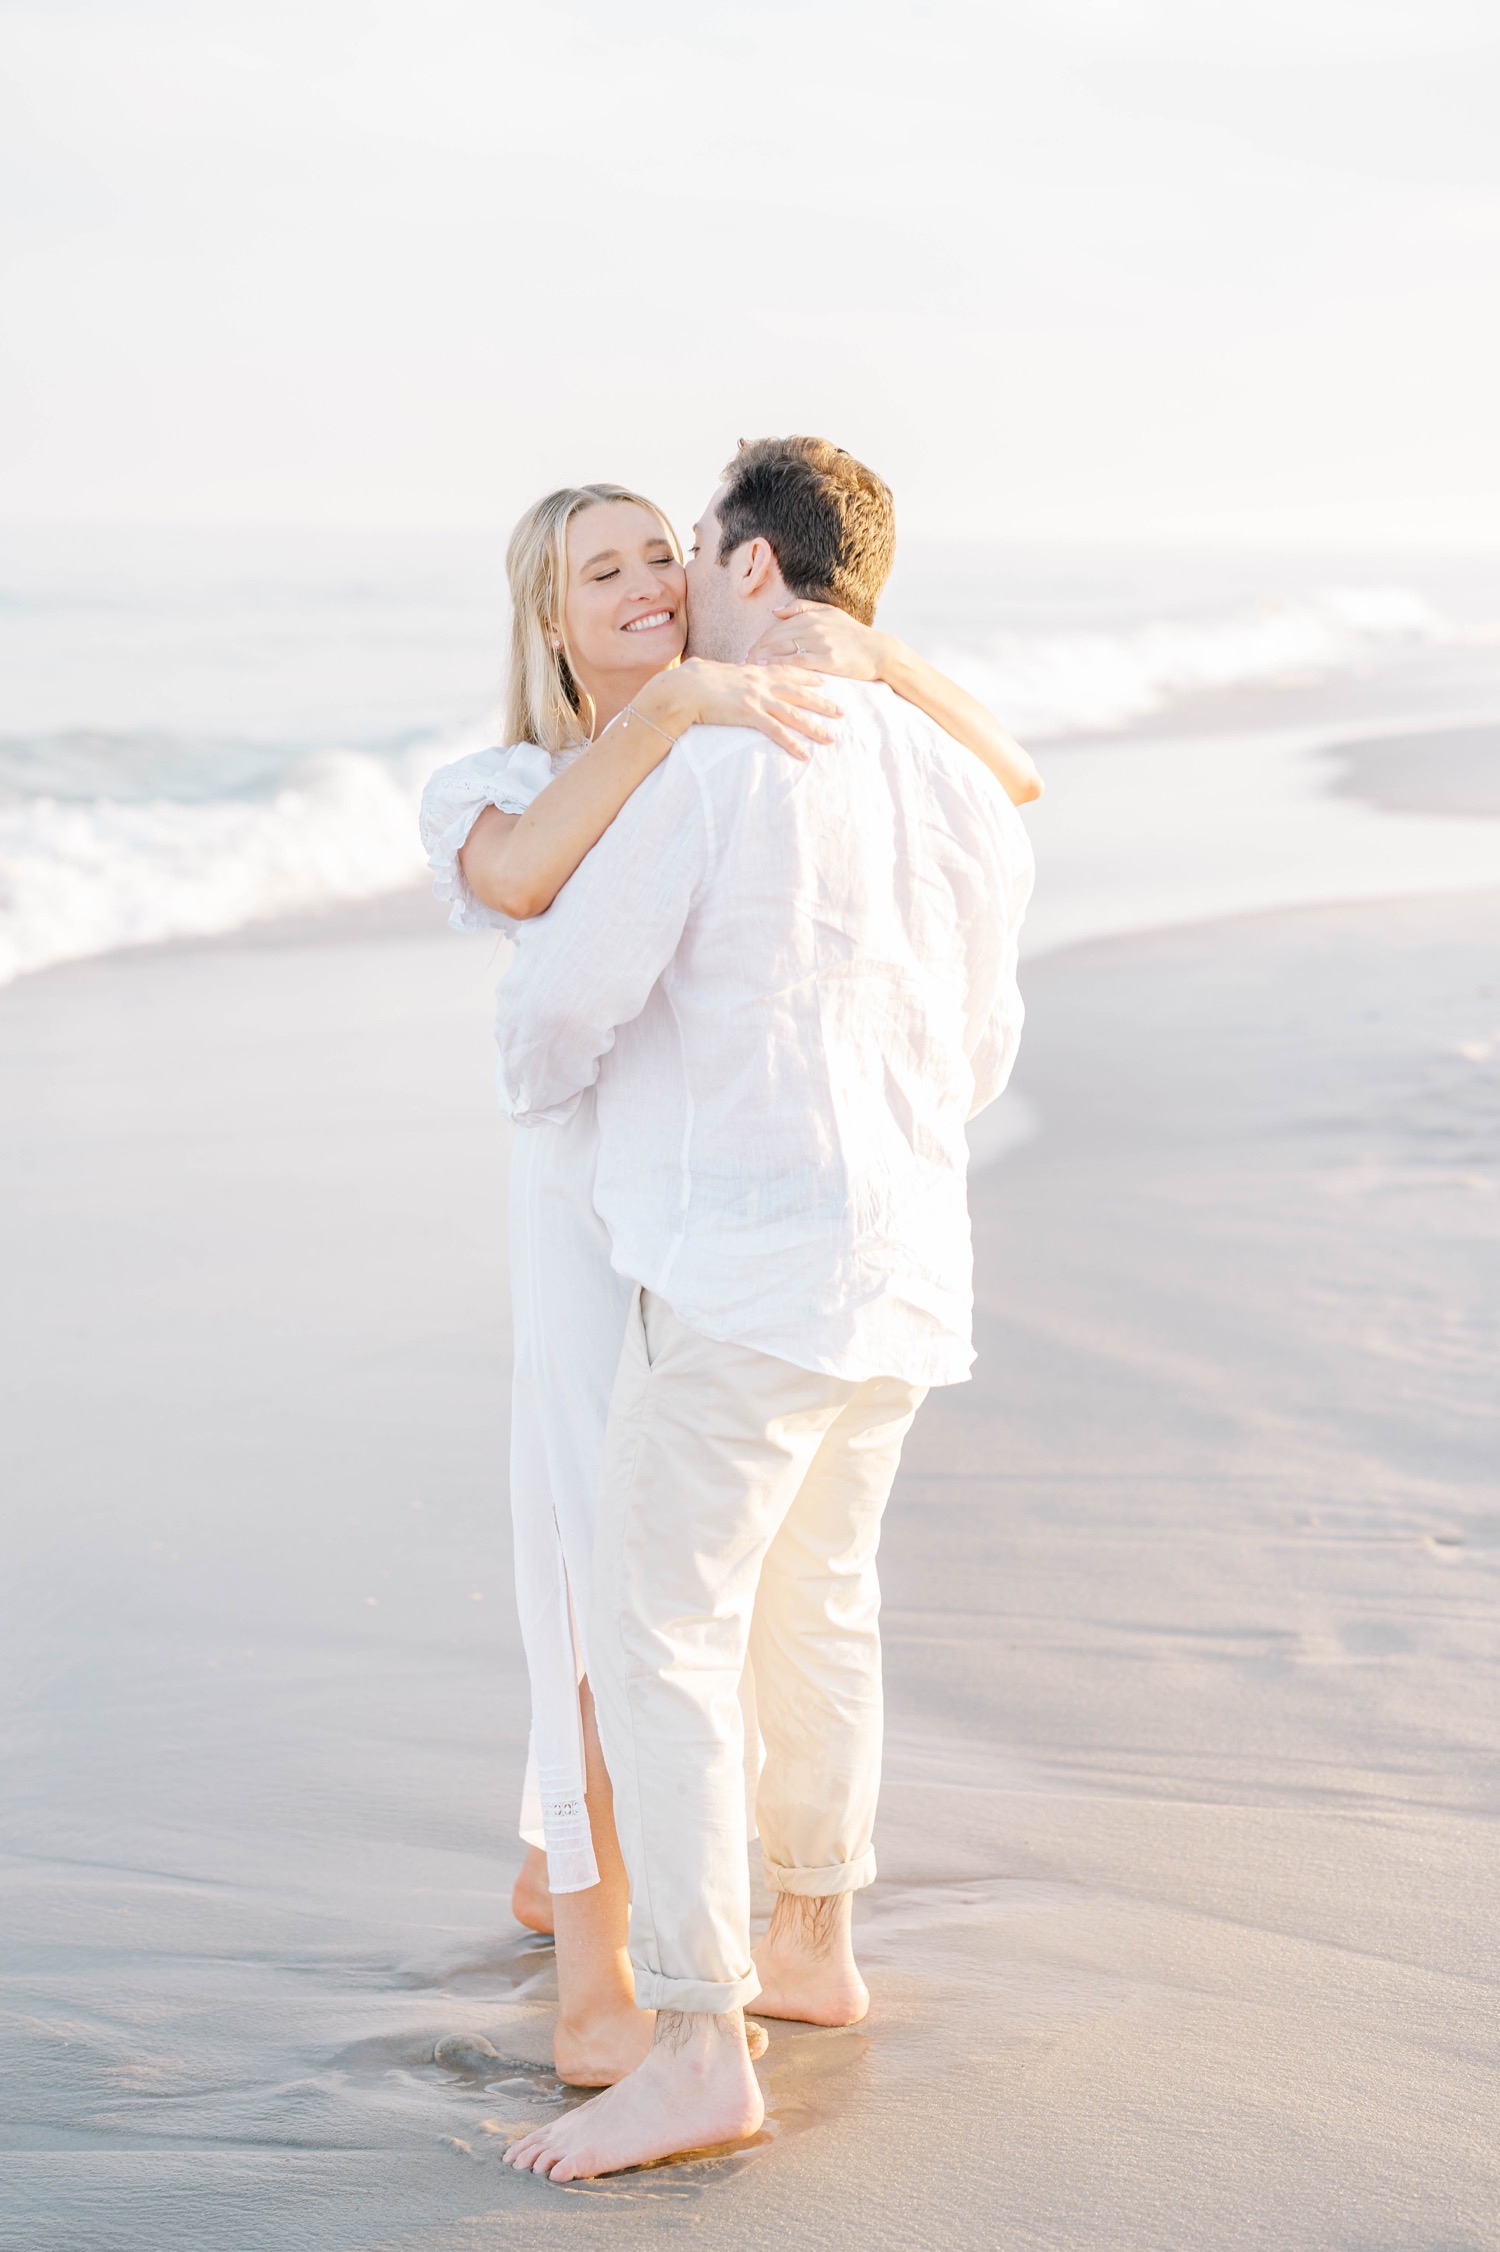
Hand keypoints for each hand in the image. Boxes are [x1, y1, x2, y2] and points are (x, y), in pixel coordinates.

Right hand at [678, 657, 842, 761]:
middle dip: (822, 703)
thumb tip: (728, 671)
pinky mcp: (748, 715)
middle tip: (842, 712)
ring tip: (830, 738)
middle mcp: (760, 683)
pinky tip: (803, 755)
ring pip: (793, 714)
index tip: (824, 682)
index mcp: (754, 671)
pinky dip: (791, 744)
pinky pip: (775, 732)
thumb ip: (731, 674)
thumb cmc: (692, 680)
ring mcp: (756, 698)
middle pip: (799, 693)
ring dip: (814, 727)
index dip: (807, 677)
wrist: (682, 688)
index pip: (787, 672)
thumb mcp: (716, 671)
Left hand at [745, 602, 887, 683]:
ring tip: (748, 671)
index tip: (747, 654)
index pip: (775, 629)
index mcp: (810, 616)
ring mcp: (820, 643)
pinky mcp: (827, 659)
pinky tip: (766, 672)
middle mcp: (812, 627)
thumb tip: (775, 612)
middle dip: (754, 652)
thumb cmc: (852, 634)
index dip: (758, 642)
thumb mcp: (829, 613)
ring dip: (761, 660)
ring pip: (782, 649)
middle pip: (773, 639)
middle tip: (741, 666)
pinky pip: (798, 662)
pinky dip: (779, 666)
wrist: (878, 651)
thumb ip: (802, 608)